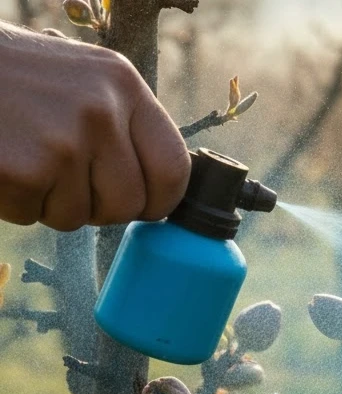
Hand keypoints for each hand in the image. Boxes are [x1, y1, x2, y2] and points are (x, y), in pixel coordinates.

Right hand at [0, 23, 189, 230]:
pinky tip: (3, 165)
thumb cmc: (12, 77)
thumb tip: (159, 185)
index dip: (160, 199)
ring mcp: (63, 142)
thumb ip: (123, 124)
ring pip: (80, 216)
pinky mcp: (24, 171)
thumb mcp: (82, 79)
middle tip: (65, 181)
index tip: (144, 205)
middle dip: (99, 207)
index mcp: (123, 85)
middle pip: (129, 203)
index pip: (174, 166)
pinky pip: (34, 216)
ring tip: (27, 159)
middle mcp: (101, 111)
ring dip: (51, 203)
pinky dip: (15, 203)